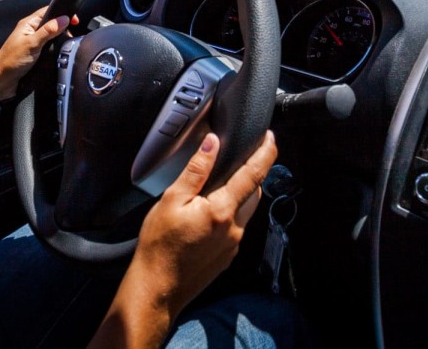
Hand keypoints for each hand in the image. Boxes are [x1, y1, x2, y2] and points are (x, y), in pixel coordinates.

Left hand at [0, 7, 74, 98]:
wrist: (1, 81)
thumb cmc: (11, 61)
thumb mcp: (32, 44)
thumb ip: (48, 31)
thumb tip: (64, 19)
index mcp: (28, 24)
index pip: (48, 11)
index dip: (62, 13)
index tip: (74, 20)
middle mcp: (31, 32)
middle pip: (52, 24)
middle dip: (63, 28)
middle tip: (70, 36)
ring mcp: (33, 43)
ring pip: (51, 36)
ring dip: (59, 40)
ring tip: (66, 45)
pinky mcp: (35, 54)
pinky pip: (49, 48)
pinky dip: (55, 49)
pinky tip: (59, 53)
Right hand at [128, 131, 277, 318]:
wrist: (157, 289)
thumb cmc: (159, 246)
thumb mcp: (171, 200)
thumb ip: (196, 170)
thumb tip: (212, 144)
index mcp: (222, 211)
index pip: (253, 175)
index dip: (265, 153)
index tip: (270, 138)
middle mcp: (234, 229)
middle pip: (254, 193)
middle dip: (251, 174)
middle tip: (238, 160)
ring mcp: (233, 245)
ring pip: (245, 212)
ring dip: (239, 196)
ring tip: (217, 187)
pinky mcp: (227, 257)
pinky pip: (235, 228)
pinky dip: (229, 215)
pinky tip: (207, 216)